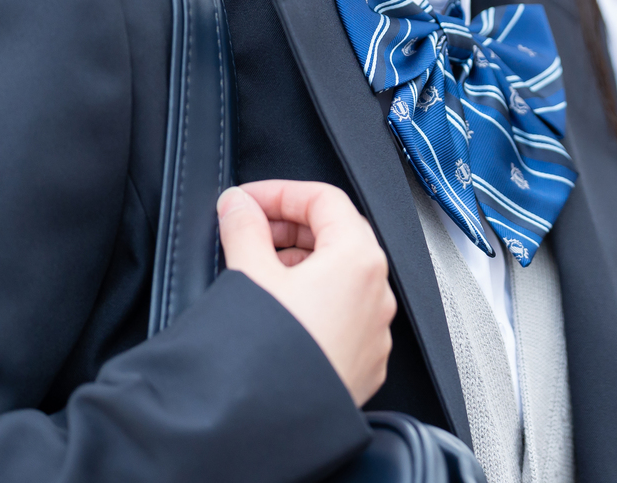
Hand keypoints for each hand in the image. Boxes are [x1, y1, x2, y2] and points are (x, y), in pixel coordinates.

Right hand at [218, 180, 396, 403]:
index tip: (247, 200)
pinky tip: (280, 310)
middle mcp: (378, 291)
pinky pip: (344, 313)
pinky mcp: (365, 360)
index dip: (280, 192)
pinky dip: (315, 300)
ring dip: (302, 264)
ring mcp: (375, 330)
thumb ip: (244, 228)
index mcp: (358, 259)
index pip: (324, 198)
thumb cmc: (269, 353)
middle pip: (338, 234)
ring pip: (342, 276)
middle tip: (249, 232)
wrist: (273, 423)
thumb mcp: (249, 275)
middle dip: (290, 227)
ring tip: (259, 272)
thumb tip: (238, 205)